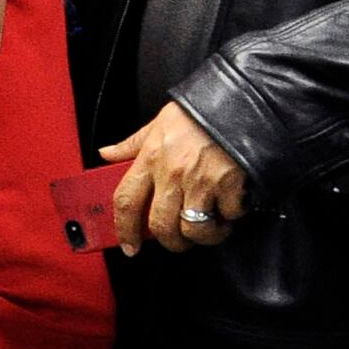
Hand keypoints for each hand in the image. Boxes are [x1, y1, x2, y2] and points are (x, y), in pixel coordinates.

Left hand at [99, 102, 247, 253]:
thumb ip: (132, 143)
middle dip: (171, 242)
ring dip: (204, 236)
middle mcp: (172, 173)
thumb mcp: (158, 123)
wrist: (240, 100)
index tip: (129, 247)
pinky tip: (232, 204)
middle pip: (161, 225)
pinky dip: (232, 216)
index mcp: (150, 159)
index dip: (124, 229)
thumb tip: (107, 153)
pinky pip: (228, 214)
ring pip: (194, 228)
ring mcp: (201, 180)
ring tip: (212, 227)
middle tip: (180, 240)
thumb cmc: (199, 112)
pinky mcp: (230, 184)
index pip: (126, 201)